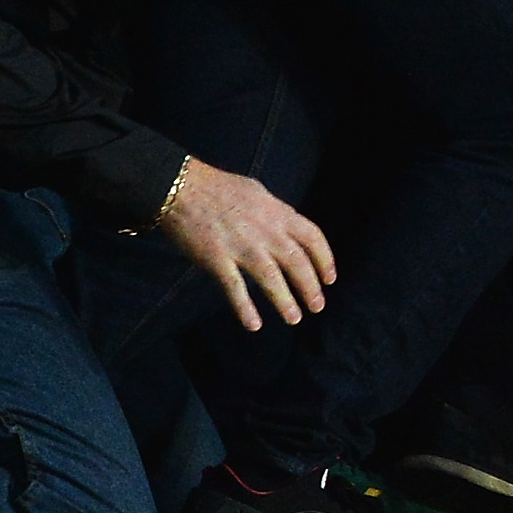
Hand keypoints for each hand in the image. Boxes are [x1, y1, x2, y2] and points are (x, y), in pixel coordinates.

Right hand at [156, 158, 337, 332]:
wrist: (183, 187)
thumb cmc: (219, 188)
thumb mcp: (258, 193)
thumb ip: (275, 212)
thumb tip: (288, 226)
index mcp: (279, 213)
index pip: (313, 238)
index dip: (325, 260)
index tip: (330, 279)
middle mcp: (267, 231)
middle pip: (298, 263)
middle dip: (311, 287)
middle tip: (317, 307)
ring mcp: (242, 246)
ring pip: (272, 278)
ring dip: (285, 301)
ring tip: (294, 319)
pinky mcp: (217, 259)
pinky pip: (235, 288)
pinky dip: (245, 308)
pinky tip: (254, 325)